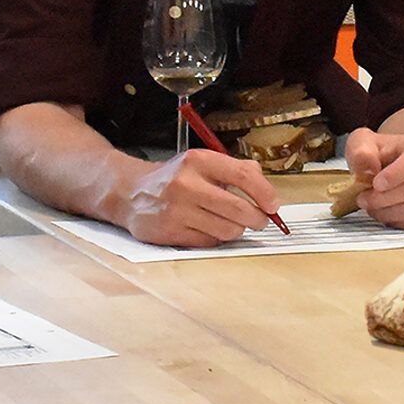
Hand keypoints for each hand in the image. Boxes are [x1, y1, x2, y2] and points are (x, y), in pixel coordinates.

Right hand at [122, 149, 279, 248]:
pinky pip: (209, 242)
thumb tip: (268, 193)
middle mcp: (186, 184)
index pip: (244, 176)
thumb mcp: (203, 163)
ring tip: (231, 223)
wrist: (131, 192)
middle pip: (239, 209)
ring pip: (227, 230)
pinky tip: (208, 228)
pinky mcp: (169, 232)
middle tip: (261, 220)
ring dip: (237, 230)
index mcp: (199, 161)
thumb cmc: (176, 178)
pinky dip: (216, 238)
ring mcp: (176, 210)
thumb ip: (236, 171)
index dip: (265, 193)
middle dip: (258, 219)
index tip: (273, 205)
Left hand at [345, 127, 403, 228]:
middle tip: (363, 198)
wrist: (385, 167)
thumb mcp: (360, 144)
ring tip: (371, 206)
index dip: (397, 174)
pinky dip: (396, 222)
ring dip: (387, 212)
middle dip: (384, 198)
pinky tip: (383, 213)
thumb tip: (369, 167)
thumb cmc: (374, 154)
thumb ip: (361, 153)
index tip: (376, 184)